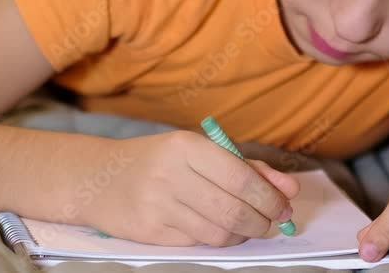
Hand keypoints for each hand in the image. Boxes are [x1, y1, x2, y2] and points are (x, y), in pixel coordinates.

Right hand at [85, 130, 299, 246]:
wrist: (99, 178)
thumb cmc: (159, 160)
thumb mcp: (199, 151)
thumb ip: (247, 167)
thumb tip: (289, 189)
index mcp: (186, 146)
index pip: (241, 178)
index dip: (270, 197)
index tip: (285, 205)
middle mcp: (170, 175)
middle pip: (233, 210)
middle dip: (263, 220)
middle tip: (273, 221)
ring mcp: (157, 206)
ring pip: (218, 233)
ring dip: (244, 234)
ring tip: (248, 225)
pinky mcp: (150, 232)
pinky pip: (198, 242)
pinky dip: (218, 239)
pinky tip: (220, 229)